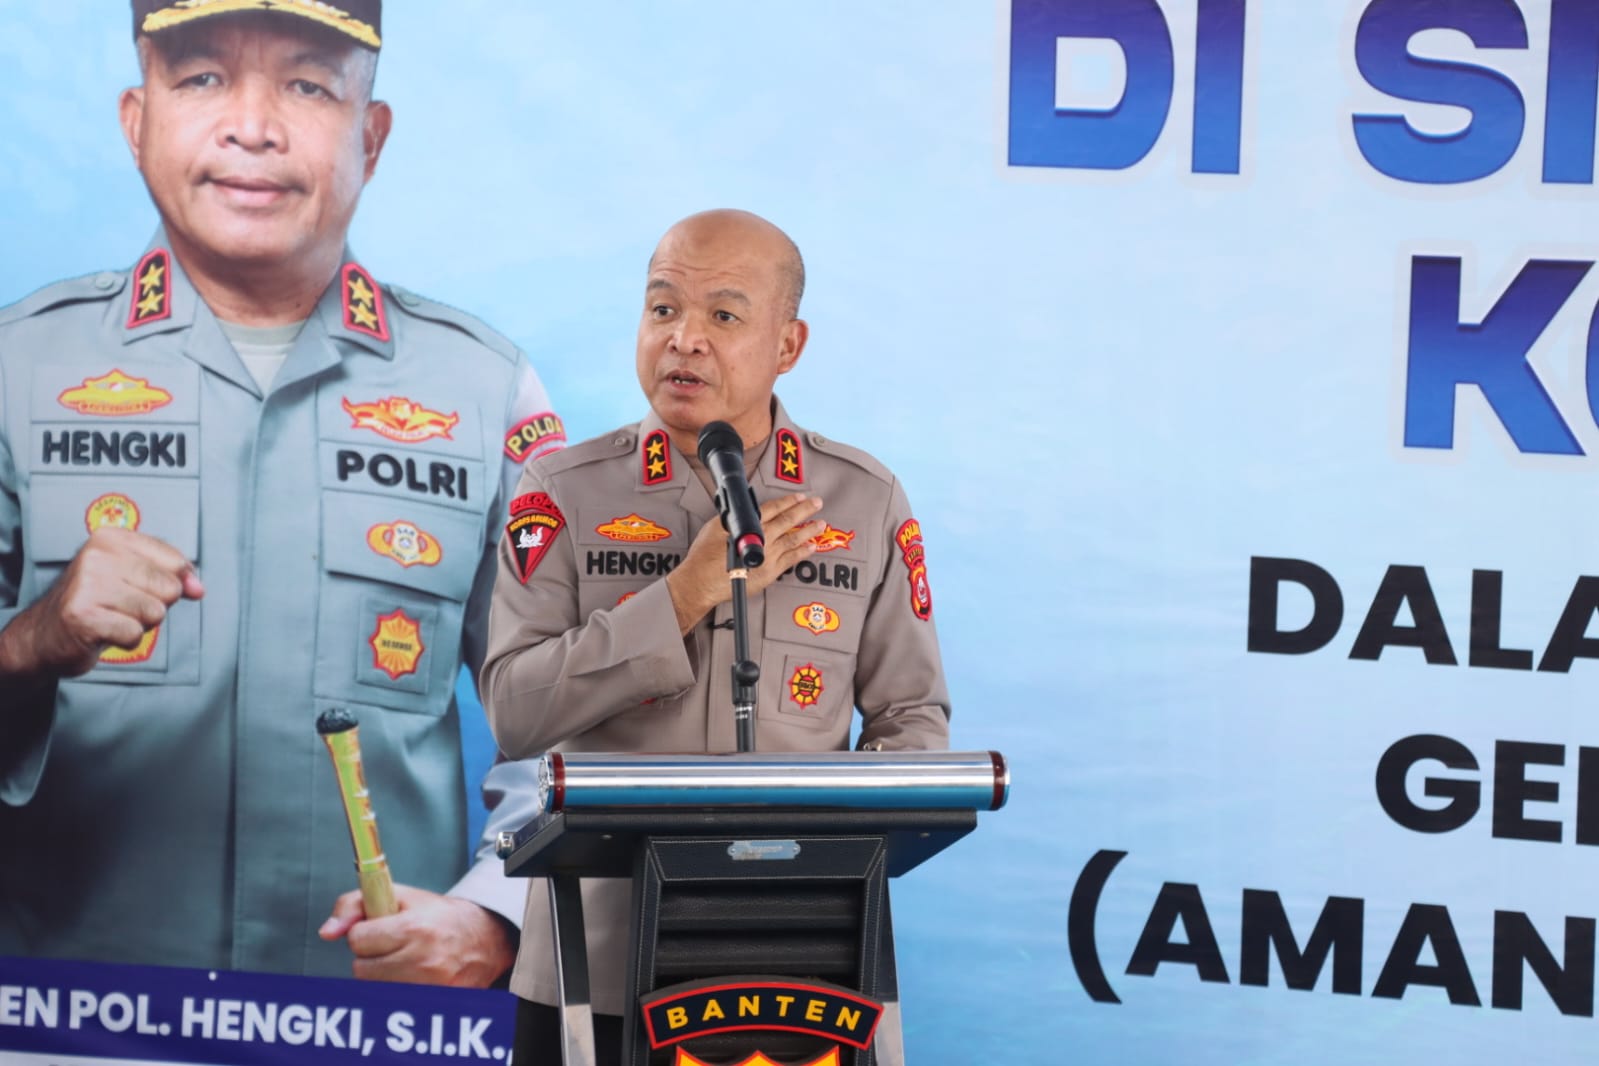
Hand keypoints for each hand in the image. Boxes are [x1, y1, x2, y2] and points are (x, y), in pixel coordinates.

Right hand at [0, 527, 202, 680]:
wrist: (45, 634)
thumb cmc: (96, 603)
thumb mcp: (133, 577)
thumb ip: (173, 575)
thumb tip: (198, 588)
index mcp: (112, 538)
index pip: (175, 561)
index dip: (174, 582)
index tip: (149, 589)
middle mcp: (97, 556)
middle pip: (169, 589)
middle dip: (154, 605)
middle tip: (122, 606)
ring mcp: (87, 585)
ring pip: (155, 613)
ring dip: (139, 624)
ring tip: (112, 617)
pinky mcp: (83, 616)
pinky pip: (134, 634)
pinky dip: (125, 640)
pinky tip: (104, 632)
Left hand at [319, 883, 515, 987]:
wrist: (484, 938)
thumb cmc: (438, 915)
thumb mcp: (400, 896)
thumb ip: (355, 904)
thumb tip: (327, 932)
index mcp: (413, 928)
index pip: (358, 940)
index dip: (366, 932)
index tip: (383, 929)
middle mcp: (422, 960)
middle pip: (361, 969)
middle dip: (372, 956)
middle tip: (395, 945)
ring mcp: (429, 986)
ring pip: (373, 987)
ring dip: (382, 975)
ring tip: (405, 960)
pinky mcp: (434, 1002)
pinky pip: (391, 1000)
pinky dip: (396, 989)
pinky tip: (412, 976)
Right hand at [665, 493, 824, 633]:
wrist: (702, 581)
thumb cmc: (704, 557)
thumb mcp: (715, 527)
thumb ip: (734, 518)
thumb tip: (746, 512)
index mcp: (748, 525)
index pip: (772, 508)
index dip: (787, 501)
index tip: (798, 497)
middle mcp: (761, 539)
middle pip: (787, 520)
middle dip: (804, 510)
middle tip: (816, 503)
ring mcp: (767, 556)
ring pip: (793, 539)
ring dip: (808, 530)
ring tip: (820, 524)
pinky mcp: (769, 572)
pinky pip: (791, 560)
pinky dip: (802, 553)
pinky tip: (810, 547)